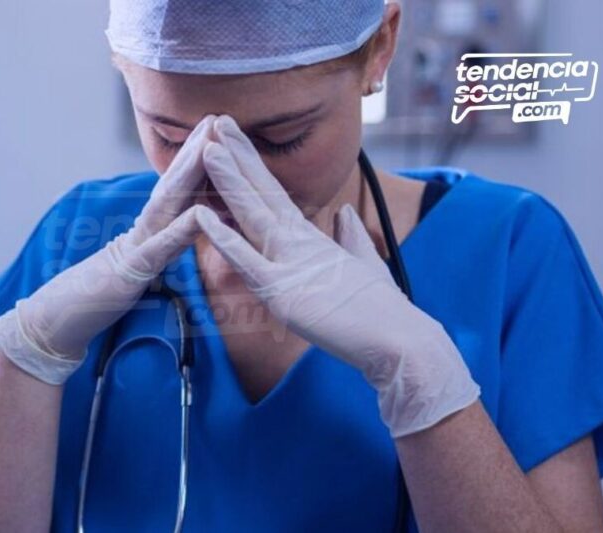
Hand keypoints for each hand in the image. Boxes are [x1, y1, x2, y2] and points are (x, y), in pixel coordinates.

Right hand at [0, 115, 216, 384]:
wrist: (58, 321)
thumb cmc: (98, 297)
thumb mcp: (139, 267)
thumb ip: (159, 247)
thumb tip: (183, 230)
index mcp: (148, 231)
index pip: (176, 190)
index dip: (198, 159)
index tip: (219, 129)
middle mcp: (142, 232)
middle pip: (174, 186)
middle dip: (197, 151)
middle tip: (218, 117)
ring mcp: (134, 249)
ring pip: (167, 205)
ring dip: (190, 174)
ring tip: (211, 145)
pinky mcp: (130, 274)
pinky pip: (159, 249)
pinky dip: (181, 230)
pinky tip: (200, 212)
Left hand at [194, 115, 478, 436]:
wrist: (400, 342)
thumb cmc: (382, 309)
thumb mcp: (362, 264)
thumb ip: (348, 237)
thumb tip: (342, 215)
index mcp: (310, 238)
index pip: (274, 193)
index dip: (253, 164)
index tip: (234, 137)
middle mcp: (298, 243)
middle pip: (261, 192)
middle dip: (237, 156)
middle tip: (215, 121)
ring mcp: (290, 265)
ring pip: (252, 216)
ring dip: (229, 181)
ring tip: (207, 147)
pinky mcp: (284, 293)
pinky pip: (247, 263)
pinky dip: (224, 239)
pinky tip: (202, 216)